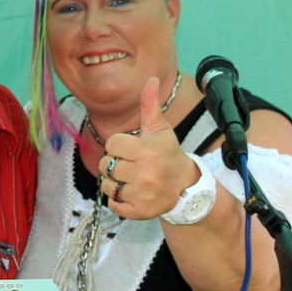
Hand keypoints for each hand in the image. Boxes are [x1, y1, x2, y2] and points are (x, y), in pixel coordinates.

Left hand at [98, 76, 196, 219]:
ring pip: (107, 186)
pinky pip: (113, 205)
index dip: (119, 146)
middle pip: (105, 166)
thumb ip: (150, 104)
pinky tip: (134, 193)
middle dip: (115, 164)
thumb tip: (151, 78)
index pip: (112, 144)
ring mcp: (142, 194)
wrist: (185, 186)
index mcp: (146, 151)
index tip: (132, 149)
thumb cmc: (167, 153)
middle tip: (131, 165)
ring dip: (115, 183)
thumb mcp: (159, 129)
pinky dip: (119, 201)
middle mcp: (144, 174)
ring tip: (132, 179)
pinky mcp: (139, 212)